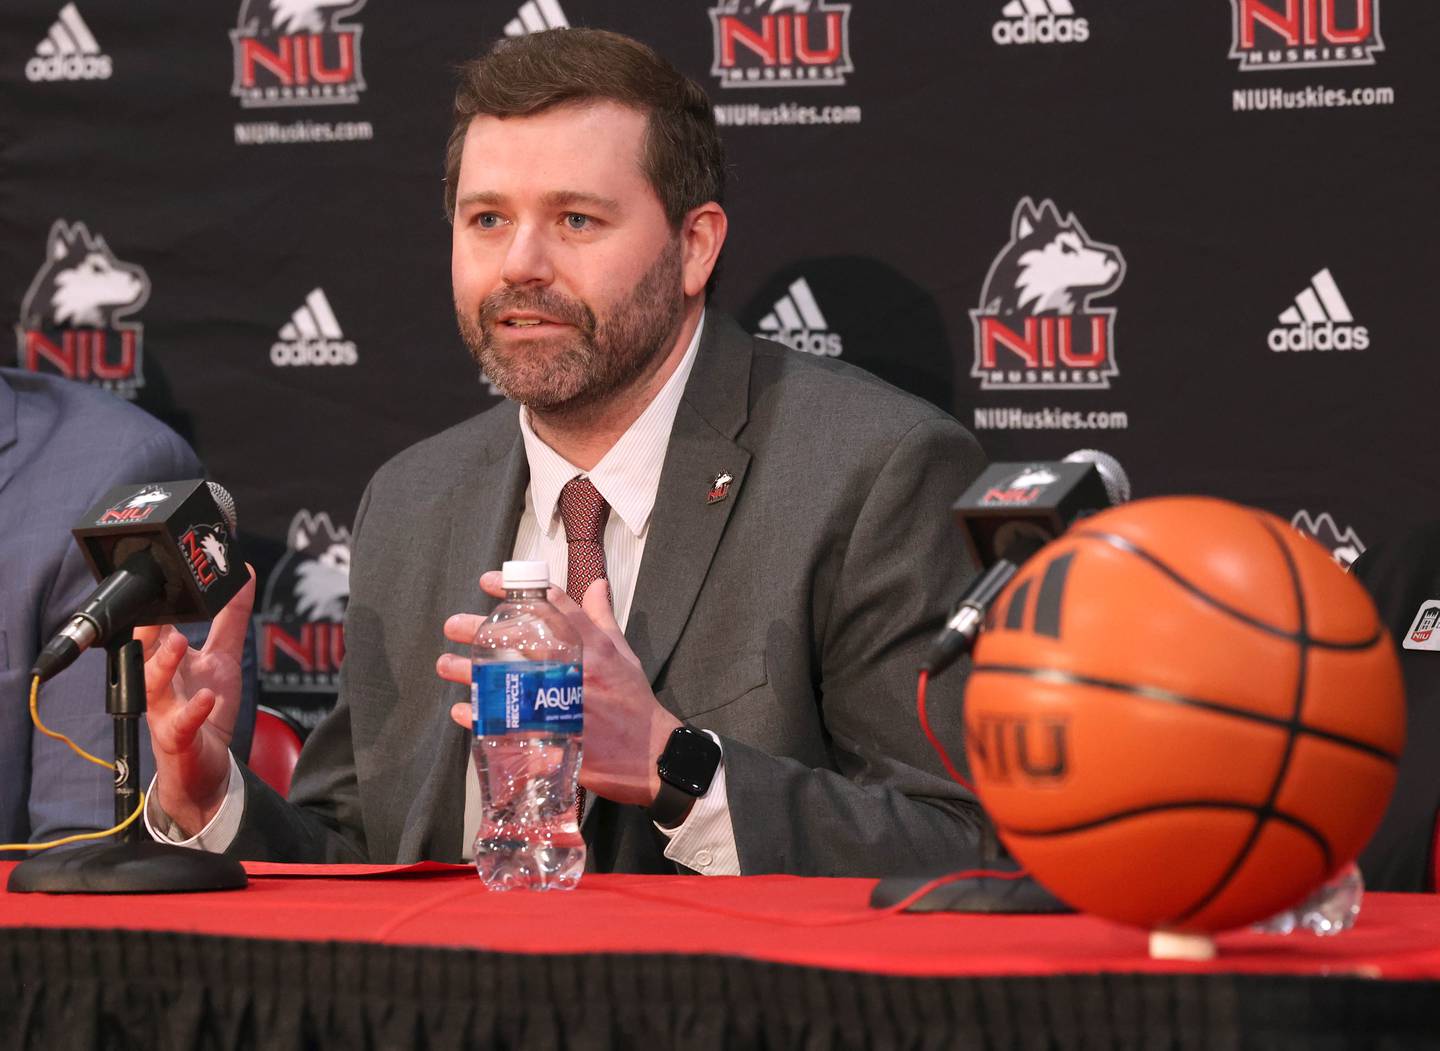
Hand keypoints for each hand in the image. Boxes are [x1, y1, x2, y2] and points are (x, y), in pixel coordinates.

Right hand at [138, 565, 255, 837]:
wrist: (203, 767)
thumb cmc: (208, 709)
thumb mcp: (223, 658)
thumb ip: (230, 619)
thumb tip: (243, 576)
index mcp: (168, 663)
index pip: (156, 627)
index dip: (158, 604)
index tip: (167, 576)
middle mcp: (161, 684)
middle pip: (146, 653)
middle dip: (149, 631)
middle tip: (159, 609)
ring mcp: (165, 711)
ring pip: (154, 686)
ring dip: (163, 665)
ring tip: (179, 643)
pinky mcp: (178, 739)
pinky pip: (182, 724)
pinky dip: (193, 711)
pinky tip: (206, 698)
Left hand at [437, 573, 681, 805]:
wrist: (650, 756)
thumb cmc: (635, 702)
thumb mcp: (623, 654)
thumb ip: (602, 618)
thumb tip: (595, 584)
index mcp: (592, 648)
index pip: (552, 607)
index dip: (517, 590)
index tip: (488, 581)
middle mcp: (575, 672)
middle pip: (519, 643)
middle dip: (480, 631)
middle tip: (454, 625)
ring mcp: (561, 707)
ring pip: (504, 683)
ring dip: (470, 672)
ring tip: (446, 664)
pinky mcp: (552, 739)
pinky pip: (506, 727)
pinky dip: (480, 717)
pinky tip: (462, 710)